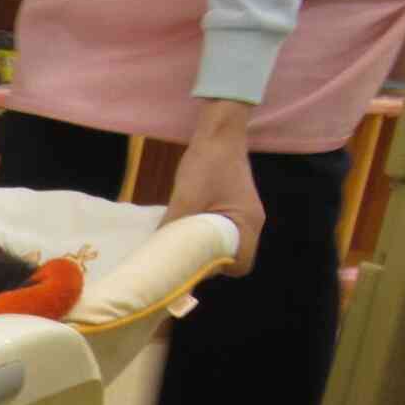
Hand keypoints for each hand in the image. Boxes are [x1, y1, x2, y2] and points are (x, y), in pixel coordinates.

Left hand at [163, 100, 263, 275]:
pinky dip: (207, 234)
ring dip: (206, 247)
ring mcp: (244, 212)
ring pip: (226, 242)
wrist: (217, 133)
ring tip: (182, 246)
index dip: (218, 270)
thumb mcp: (184, 199)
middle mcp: (251, 221)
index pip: (241, 264)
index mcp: (247, 223)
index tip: (194, 267)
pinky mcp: (235, 205)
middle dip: (209, 261)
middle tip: (184, 260)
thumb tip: (153, 251)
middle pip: (233, 255)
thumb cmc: (206, 164)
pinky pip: (223, 228)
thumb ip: (172, 227)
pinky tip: (187, 230)